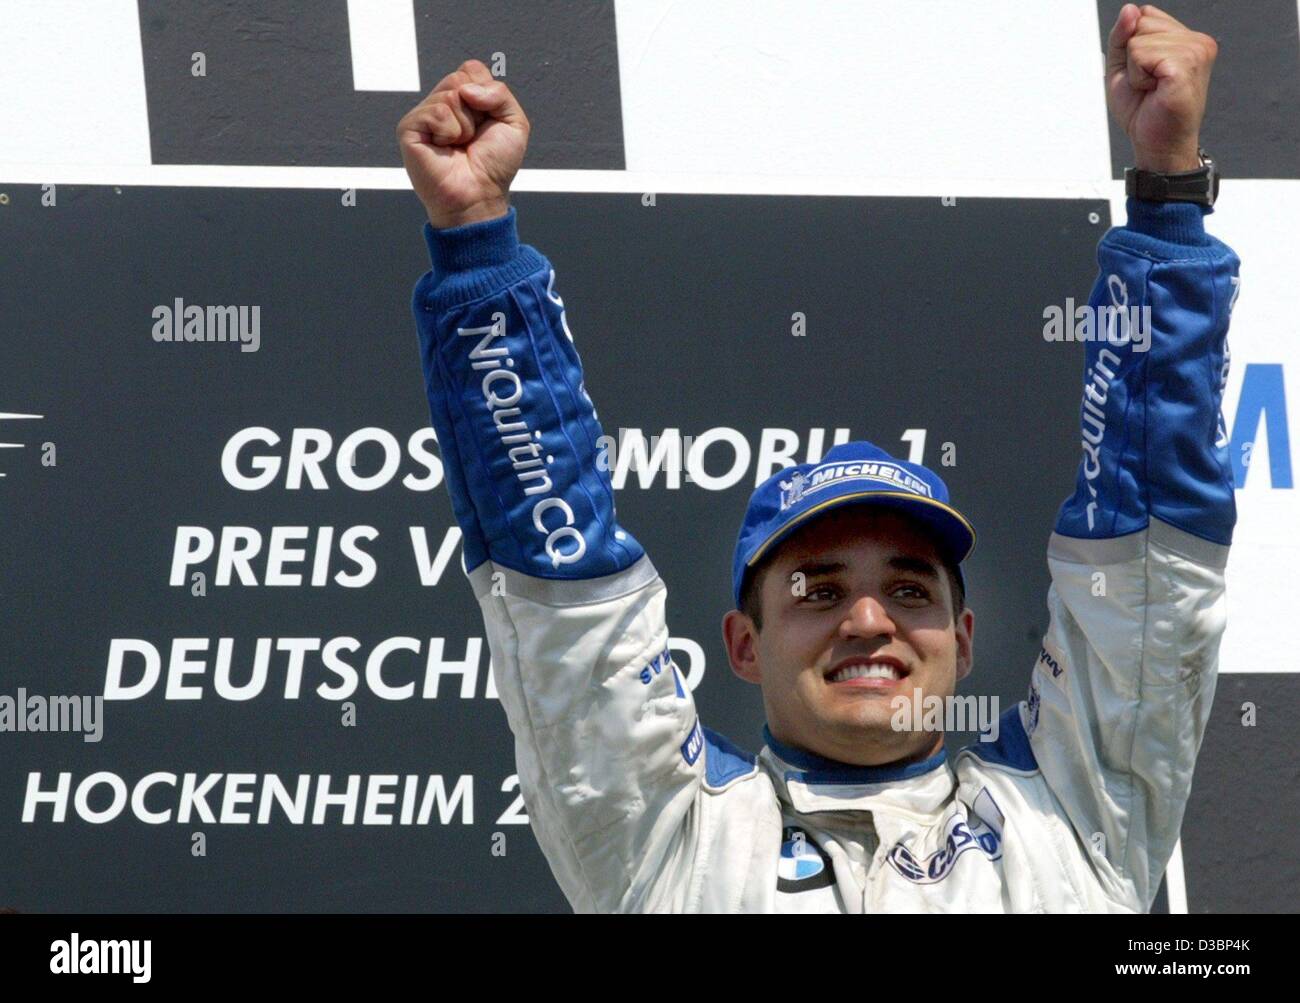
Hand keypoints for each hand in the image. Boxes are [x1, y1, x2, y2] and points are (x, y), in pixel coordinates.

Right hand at [396, 60, 529, 228]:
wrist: (479, 196)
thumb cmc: (494, 166)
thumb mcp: (514, 123)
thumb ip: (499, 92)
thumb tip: (465, 89)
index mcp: (461, 99)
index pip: (471, 69)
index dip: (487, 95)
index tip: (486, 123)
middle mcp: (440, 103)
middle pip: (460, 78)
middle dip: (476, 110)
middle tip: (471, 138)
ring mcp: (423, 115)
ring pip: (450, 94)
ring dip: (465, 125)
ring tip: (458, 146)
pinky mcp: (409, 127)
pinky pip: (436, 110)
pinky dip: (449, 131)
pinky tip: (444, 148)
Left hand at [1106, 4, 1217, 172]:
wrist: (1156, 144)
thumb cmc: (1144, 111)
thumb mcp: (1122, 68)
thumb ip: (1122, 36)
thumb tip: (1130, 9)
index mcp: (1186, 38)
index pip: (1144, 15)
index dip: (1131, 46)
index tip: (1144, 73)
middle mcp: (1196, 40)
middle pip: (1140, 23)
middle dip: (1132, 57)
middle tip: (1148, 84)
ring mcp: (1195, 50)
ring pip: (1138, 41)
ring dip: (1135, 71)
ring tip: (1152, 89)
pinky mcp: (1186, 65)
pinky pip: (1141, 54)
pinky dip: (1137, 77)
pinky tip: (1154, 91)